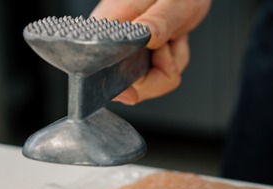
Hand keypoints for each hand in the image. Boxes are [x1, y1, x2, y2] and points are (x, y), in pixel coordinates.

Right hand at [90, 0, 211, 103]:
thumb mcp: (171, 2)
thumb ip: (158, 21)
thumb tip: (145, 37)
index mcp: (111, 24)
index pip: (98, 66)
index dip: (114, 87)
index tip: (131, 95)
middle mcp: (116, 41)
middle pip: (131, 83)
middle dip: (160, 73)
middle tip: (168, 45)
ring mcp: (129, 50)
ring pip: (150, 82)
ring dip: (171, 63)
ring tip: (172, 36)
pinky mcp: (141, 55)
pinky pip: (161, 75)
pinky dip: (175, 60)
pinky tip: (173, 39)